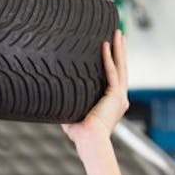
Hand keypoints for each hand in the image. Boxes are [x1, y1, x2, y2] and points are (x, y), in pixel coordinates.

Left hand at [61, 29, 128, 145]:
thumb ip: (68, 105)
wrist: (90, 141)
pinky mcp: (116, 95)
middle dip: (121, 50)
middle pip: (122, 67)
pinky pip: (112, 72)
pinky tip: (105, 45)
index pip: (116, 78)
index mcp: (113, 103)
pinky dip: (108, 58)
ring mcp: (120, 96)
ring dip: (119, 48)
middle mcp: (120, 98)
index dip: (115, 62)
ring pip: (121, 66)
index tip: (112, 48)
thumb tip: (53, 98)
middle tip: (120, 34)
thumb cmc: (81, 135)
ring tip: (118, 32)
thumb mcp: (73, 116)